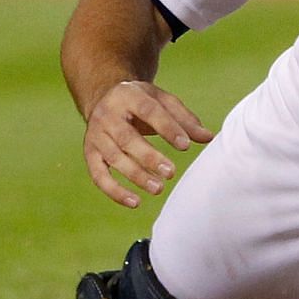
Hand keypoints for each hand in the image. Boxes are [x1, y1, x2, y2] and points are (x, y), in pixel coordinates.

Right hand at [82, 80, 212, 207]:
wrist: (104, 98)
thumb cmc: (142, 102)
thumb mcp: (163, 101)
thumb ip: (185, 119)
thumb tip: (208, 138)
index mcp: (128, 96)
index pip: (148, 111)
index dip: (167, 128)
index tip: (186, 145)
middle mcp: (107, 115)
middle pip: (126, 138)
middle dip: (149, 157)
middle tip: (171, 172)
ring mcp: (95, 135)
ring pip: (113, 158)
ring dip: (135, 176)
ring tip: (159, 188)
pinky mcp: (90, 153)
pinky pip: (98, 175)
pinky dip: (114, 191)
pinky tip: (135, 202)